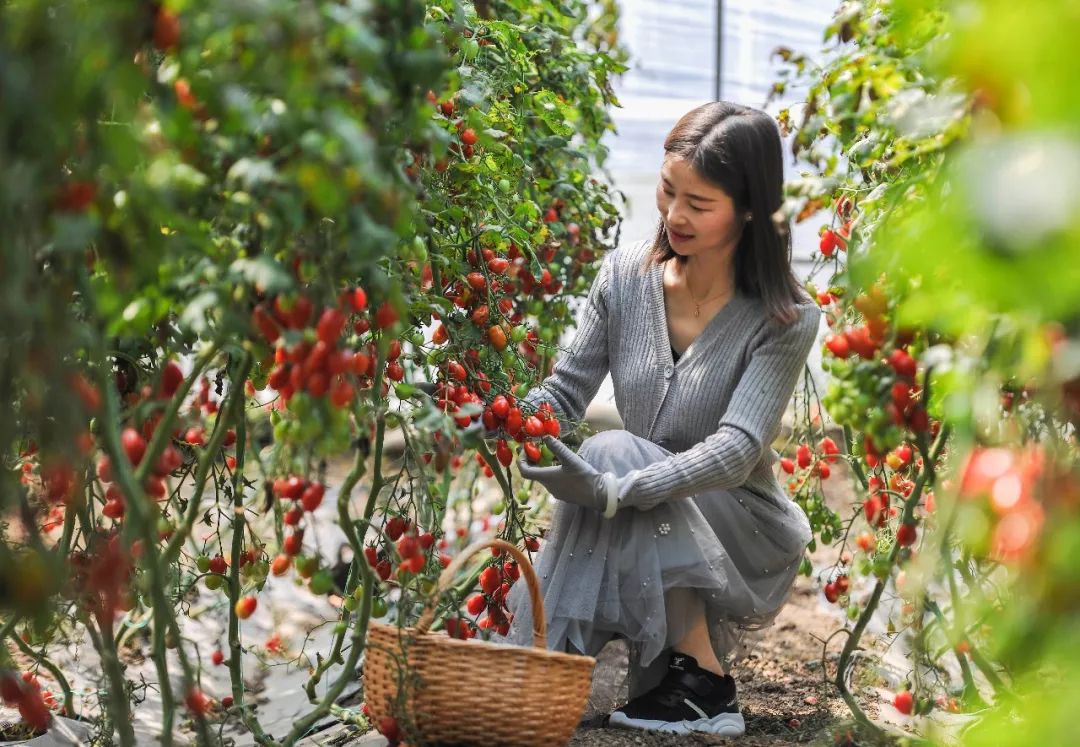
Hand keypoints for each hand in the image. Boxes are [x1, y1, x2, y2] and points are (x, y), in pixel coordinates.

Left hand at [518, 436, 640, 516]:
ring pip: (543, 477)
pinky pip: (552, 482)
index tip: (526, 449)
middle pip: (533, 473)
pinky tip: (562, 467)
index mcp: (546, 478)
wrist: (599, 494)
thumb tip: (545, 436)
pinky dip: (551, 473)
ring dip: (543, 466)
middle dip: (533, 460)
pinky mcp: (563, 494)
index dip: (521, 460)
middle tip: (538, 448)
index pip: (524, 471)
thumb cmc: (584, 476)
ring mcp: (555, 492)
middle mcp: (548, 487)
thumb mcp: (570, 459)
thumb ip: (557, 448)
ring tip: (550, 455)